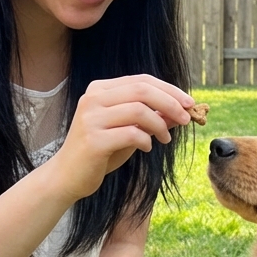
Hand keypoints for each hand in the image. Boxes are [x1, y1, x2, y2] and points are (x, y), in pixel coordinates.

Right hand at [52, 75, 193, 200]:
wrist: (67, 177)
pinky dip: (146, 140)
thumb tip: (180, 111)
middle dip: (171, 103)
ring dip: (160, 124)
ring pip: (139, 110)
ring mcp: (91, 118)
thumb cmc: (100, 152)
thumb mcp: (128, 131)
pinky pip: (131, 134)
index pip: (142, 80)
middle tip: (186, 119)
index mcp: (100, 90)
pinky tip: (147, 147)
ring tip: (165, 139)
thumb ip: (150, 118)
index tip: (189, 103)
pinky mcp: (93, 140)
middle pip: (142, 90)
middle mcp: (93, 98)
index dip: (169, 90)